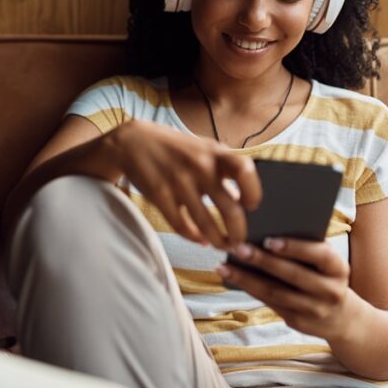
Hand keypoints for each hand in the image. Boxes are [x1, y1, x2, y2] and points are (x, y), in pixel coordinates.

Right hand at [105, 120, 261, 247]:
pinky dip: (194, 237)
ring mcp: (178, 182)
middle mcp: (199, 167)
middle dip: (238, 233)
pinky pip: (182, 226)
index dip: (254, 192)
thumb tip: (243, 198)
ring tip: (222, 245)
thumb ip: (224, 169)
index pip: (246, 171)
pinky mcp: (160, 195)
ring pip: (206, 224)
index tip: (251, 206)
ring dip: (218, 241)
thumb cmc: (176, 148)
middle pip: (231, 209)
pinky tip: (200, 240)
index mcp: (215, 153)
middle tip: (239, 242)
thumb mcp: (203, 148)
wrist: (134, 141)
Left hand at [215, 237, 357, 340]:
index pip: (319, 255)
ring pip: (275, 293)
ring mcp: (314, 310)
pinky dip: (250, 290)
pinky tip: (232, 279)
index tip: (268, 240)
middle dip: (263, 261)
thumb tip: (264, 230)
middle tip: (238, 248)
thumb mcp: (325, 263)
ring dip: (246, 279)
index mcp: (338, 268)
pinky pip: (270, 303)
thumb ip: (305, 248)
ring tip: (223, 266)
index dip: (294, 247)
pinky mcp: (298, 323)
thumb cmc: (324, 276)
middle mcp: (330, 291)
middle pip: (292, 275)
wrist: (342, 318)